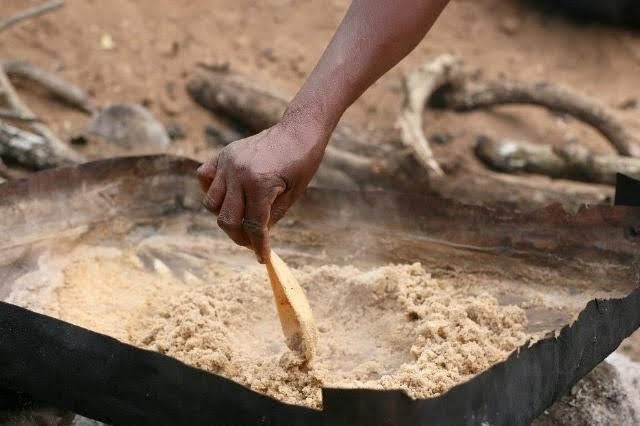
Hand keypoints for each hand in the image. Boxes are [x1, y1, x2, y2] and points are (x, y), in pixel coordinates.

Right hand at [197, 120, 328, 262]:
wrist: (298, 131)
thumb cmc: (302, 164)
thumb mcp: (292, 196)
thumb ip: (270, 217)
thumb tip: (254, 236)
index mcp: (260, 184)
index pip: (253, 226)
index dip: (258, 246)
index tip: (262, 258)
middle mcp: (239, 173)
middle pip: (227, 220)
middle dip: (239, 236)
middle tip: (251, 242)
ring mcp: (228, 162)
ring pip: (211, 203)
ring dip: (225, 216)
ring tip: (241, 218)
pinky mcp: (223, 155)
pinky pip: (205, 177)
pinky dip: (212, 190)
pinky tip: (229, 195)